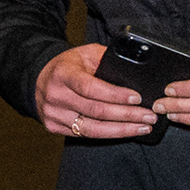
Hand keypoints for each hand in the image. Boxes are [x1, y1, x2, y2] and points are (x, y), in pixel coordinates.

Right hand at [33, 43, 159, 141]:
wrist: (39, 77)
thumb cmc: (69, 65)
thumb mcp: (86, 54)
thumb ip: (107, 60)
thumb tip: (136, 73)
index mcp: (63, 74)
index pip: (90, 87)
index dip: (116, 95)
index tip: (138, 98)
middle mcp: (55, 95)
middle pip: (95, 111)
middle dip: (127, 115)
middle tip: (150, 115)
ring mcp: (52, 113)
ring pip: (92, 128)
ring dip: (121, 130)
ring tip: (143, 127)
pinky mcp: (53, 126)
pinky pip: (85, 135)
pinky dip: (108, 135)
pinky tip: (125, 131)